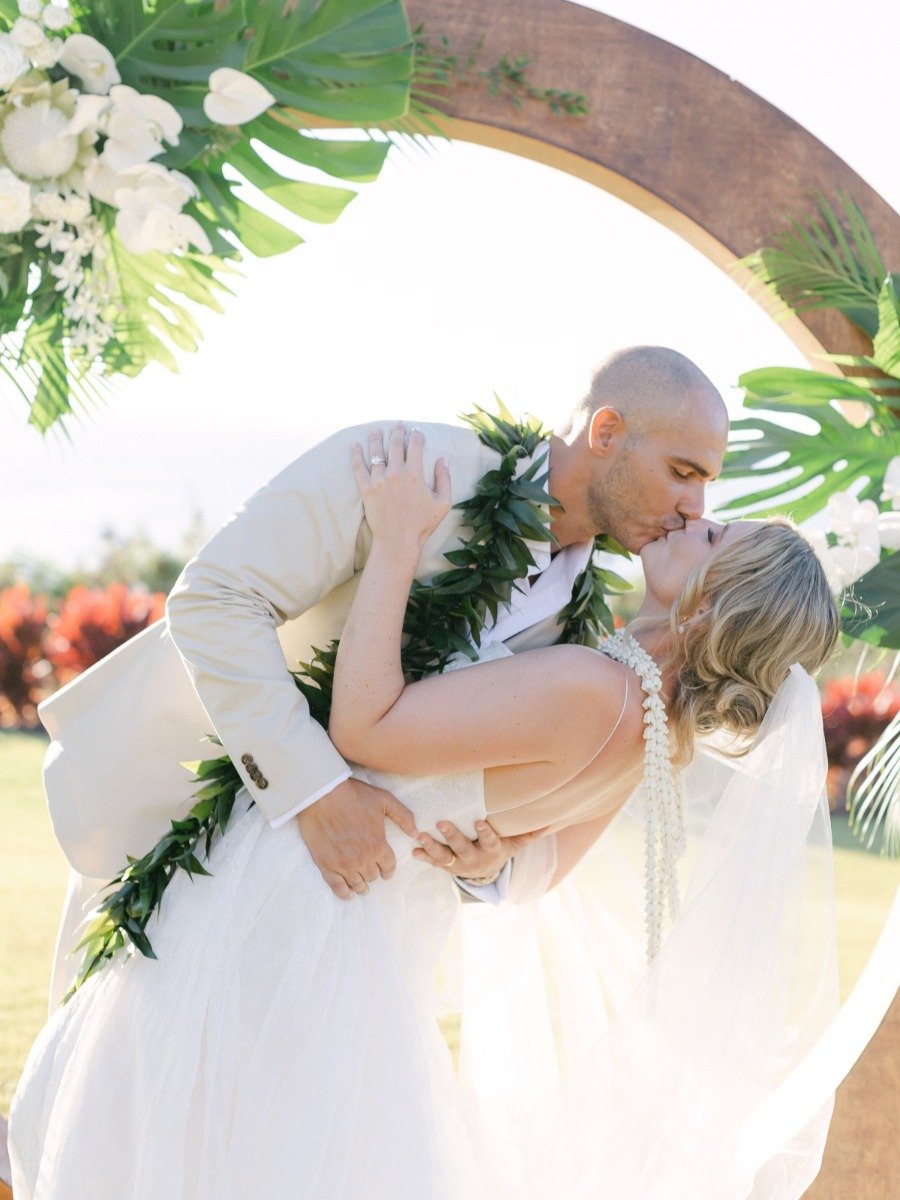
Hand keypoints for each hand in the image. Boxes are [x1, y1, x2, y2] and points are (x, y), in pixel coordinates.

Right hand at [296, 776, 418, 899]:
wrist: (322, 794)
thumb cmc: (354, 795)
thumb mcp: (385, 800)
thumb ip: (403, 817)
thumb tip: (416, 833)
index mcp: (379, 845)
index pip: (388, 867)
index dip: (388, 870)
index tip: (386, 872)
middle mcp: (363, 859)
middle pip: (372, 876)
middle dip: (374, 874)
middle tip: (371, 873)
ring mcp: (344, 864)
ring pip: (357, 884)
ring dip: (361, 885)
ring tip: (361, 886)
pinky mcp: (326, 865)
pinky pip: (337, 886)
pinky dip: (344, 893)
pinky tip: (348, 894)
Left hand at [350, 424, 451, 550]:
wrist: (398, 541)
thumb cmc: (422, 524)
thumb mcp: (444, 502)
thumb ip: (445, 478)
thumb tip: (444, 458)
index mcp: (415, 474)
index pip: (415, 446)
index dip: (416, 436)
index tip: (416, 431)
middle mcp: (396, 472)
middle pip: (395, 445)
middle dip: (397, 432)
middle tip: (398, 424)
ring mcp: (379, 480)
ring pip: (376, 452)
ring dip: (376, 438)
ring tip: (375, 429)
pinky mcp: (366, 489)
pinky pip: (359, 467)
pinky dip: (356, 455)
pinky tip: (354, 445)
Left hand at [413, 819, 550, 880]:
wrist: (485, 874)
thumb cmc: (499, 849)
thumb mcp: (513, 845)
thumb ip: (528, 834)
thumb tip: (549, 822)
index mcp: (491, 851)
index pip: (489, 841)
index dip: (485, 832)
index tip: (479, 821)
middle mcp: (474, 859)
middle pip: (462, 848)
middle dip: (452, 835)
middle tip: (441, 822)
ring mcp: (458, 864)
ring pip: (444, 857)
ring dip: (431, 846)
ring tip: (420, 835)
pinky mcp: (446, 866)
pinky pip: (433, 862)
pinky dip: (423, 856)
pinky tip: (413, 850)